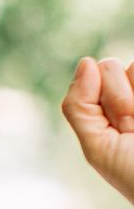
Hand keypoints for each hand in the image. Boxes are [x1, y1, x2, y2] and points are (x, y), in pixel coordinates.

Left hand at [60, 56, 133, 205]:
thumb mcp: (97, 146)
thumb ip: (80, 106)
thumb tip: (86, 61)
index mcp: (109, 106)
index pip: (94, 76)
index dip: (102, 100)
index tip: (116, 127)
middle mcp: (133, 93)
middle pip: (111, 66)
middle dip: (118, 100)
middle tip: (132, 130)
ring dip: (132, 101)